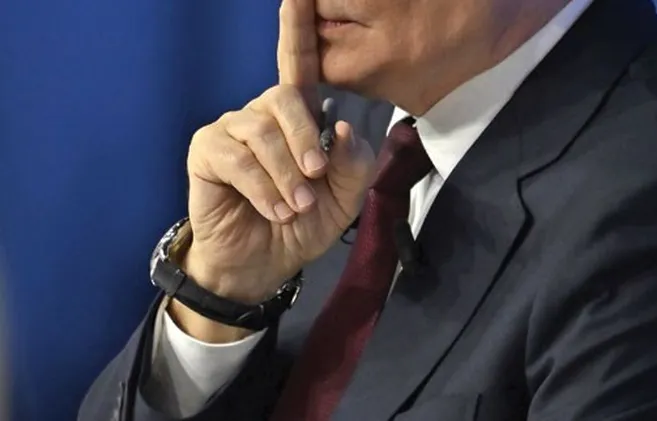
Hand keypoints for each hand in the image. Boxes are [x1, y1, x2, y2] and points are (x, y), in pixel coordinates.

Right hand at [171, 0, 374, 340]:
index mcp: (296, 120)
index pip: (298, 65)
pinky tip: (275, 210)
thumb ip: (354, 162)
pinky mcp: (206, 152)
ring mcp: (230, 131)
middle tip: (315, 178)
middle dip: (304, 139)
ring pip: (260, 131)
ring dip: (285, 174)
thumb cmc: (302, 225)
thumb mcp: (344, 198)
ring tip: (295, 206)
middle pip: (283, 97)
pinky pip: (236, 158)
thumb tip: (340, 124)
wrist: (264, 263)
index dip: (297, 29)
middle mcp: (261, 116)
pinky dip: (262, 187)